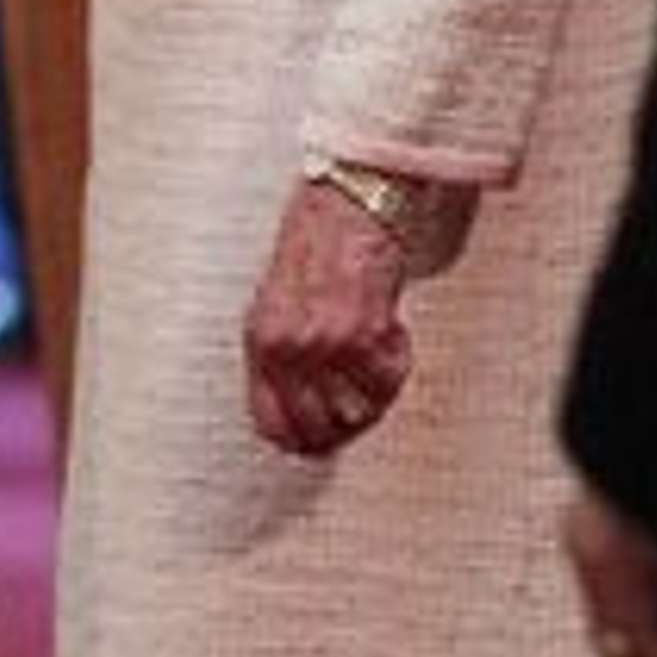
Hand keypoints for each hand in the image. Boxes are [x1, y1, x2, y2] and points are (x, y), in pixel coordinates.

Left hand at [241, 177, 414, 455]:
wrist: (345, 211)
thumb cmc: (313, 254)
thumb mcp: (275, 307)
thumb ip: (282, 360)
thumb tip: (299, 417)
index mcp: (258, 343)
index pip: (271, 424)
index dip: (301, 444)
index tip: (323, 444)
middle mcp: (286, 349)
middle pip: (319, 429)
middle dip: (347, 425)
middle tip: (363, 405)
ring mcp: (324, 344)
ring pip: (360, 411)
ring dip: (376, 390)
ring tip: (374, 355)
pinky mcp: (364, 335)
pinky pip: (389, 380)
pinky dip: (398, 360)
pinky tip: (391, 330)